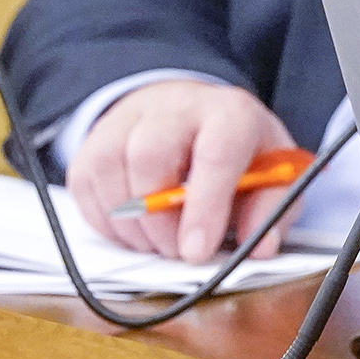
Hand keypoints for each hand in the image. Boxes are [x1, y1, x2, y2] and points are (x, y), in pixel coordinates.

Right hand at [66, 79, 299, 263]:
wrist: (194, 115)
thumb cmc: (236, 151)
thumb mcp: (273, 173)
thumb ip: (271, 210)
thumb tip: (261, 247)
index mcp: (229, 112)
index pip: (216, 153)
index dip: (205, 206)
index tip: (197, 251)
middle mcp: (176, 107)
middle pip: (150, 156)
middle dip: (160, 221)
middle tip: (177, 251)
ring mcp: (128, 121)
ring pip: (111, 171)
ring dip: (132, 226)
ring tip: (160, 242)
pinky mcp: (94, 143)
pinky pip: (86, 187)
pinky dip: (107, 223)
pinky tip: (136, 230)